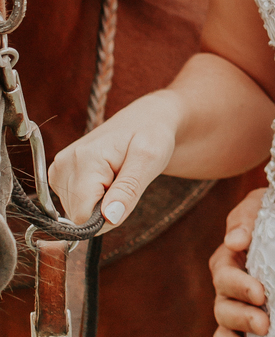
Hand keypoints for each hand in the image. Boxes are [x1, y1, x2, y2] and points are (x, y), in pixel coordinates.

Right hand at [47, 90, 181, 226]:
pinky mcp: (59, 172)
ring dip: (99, 203)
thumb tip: (109, 219)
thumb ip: (128, 190)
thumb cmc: (152, 135)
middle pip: (77, 215)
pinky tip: (106, 178)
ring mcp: (59, 167)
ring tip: (116, 176)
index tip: (125, 194)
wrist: (146, 118)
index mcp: (84, 159)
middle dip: (104, 209)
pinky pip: (73, 202)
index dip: (108, 217)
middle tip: (123, 181)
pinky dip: (92, 198)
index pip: (83, 216)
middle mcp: (64, 163)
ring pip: (74, 211)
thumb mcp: (150, 159)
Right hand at [211, 186, 269, 336]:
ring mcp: (240, 307)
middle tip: (265, 325)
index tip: (262, 293)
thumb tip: (235, 239)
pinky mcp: (250, 325)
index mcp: (233, 256)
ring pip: (224, 329)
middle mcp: (232, 284)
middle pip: (222, 305)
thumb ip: (248, 216)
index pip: (223, 271)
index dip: (239, 284)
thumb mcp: (269, 203)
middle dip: (241, 317)